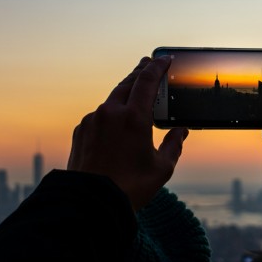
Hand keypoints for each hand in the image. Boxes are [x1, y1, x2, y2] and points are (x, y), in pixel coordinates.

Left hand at [67, 56, 188, 210]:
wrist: (89, 203)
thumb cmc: (130, 187)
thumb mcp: (161, 168)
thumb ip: (174, 145)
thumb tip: (181, 131)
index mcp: (134, 118)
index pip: (147, 81)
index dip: (157, 66)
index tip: (164, 58)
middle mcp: (111, 113)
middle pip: (127, 83)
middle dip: (140, 72)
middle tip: (148, 64)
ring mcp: (92, 120)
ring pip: (112, 99)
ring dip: (124, 93)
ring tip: (134, 93)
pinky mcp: (80, 130)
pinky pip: (99, 115)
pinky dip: (110, 113)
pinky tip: (115, 121)